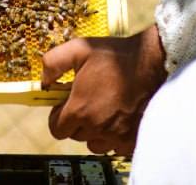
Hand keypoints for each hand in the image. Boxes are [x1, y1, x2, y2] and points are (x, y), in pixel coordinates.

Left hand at [42, 25, 168, 154]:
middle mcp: (96, 127)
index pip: (56, 129)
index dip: (58, 116)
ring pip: (95, 144)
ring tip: (104, 110)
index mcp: (79, 109)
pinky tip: (119, 117)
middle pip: (76, 135)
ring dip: (95, 131)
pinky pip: (115, 147)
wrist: (151, 62)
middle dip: (77, 120)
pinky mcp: (132, 138)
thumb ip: (53, 62)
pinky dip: (114, 137)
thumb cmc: (115, 55)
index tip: (67, 104)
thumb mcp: (79, 48)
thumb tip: (43, 81)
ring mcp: (115, 135)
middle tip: (89, 100)